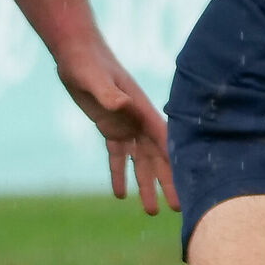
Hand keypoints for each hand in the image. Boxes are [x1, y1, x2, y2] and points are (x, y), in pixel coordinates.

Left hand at [55, 45, 177, 212]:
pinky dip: (119, 174)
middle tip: (177, 208)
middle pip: (157, 159)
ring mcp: (126, 127)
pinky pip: (117, 157)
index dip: (176, 163)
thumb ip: (109, 93)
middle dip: (167, 183)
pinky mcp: (110, 129)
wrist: (75, 54)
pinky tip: (120, 195)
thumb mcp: (96, 79)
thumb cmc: (87, 63)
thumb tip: (120, 104)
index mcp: (142, 111)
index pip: (164, 142)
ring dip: (146, 185)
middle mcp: (139, 122)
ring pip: (139, 163)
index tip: (188, 185)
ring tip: (151, 211)